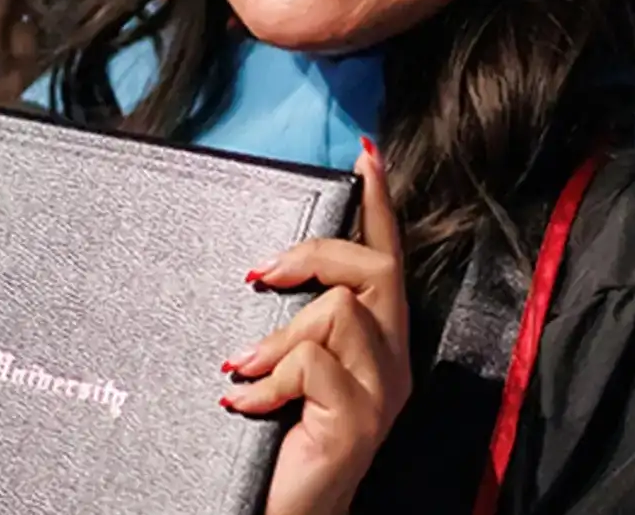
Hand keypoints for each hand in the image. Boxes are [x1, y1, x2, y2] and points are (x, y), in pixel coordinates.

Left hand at [223, 140, 409, 514]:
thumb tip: (263, 268)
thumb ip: (294, 323)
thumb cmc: (279, 439)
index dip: (379, 207)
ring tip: (241, 371)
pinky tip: (244, 405)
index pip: (387, 260)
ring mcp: (380, 395)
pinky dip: (267, 381)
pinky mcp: (357, 423)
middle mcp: (393, 365)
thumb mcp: (290, 368)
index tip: (368, 154)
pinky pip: (311, 366)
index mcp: (380, 344)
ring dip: (276, 338)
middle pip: (371, 270)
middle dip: (311, 258)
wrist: (288, 512)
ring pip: (338, 313)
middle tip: (259, 278)